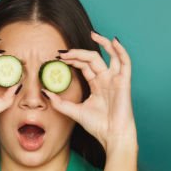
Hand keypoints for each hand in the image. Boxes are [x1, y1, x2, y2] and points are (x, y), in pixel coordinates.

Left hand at [44, 32, 136, 151]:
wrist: (112, 136)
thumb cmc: (99, 126)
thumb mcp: (74, 112)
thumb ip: (60, 102)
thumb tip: (44, 92)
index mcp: (97, 85)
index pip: (85, 66)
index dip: (72, 59)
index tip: (58, 57)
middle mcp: (107, 80)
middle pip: (93, 59)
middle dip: (78, 53)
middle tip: (63, 53)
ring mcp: (116, 80)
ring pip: (111, 56)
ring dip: (103, 43)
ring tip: (92, 34)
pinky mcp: (124, 82)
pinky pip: (125, 62)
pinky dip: (121, 50)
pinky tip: (113, 41)